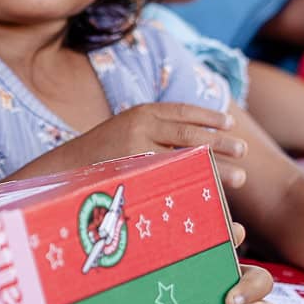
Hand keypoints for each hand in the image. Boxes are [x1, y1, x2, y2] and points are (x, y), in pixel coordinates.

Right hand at [44, 104, 247, 187]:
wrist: (59, 171)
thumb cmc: (93, 157)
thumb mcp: (121, 133)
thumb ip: (148, 132)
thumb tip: (182, 140)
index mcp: (139, 113)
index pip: (180, 111)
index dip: (207, 116)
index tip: (228, 123)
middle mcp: (141, 127)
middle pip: (191, 134)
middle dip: (221, 143)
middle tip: (244, 151)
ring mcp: (138, 150)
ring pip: (188, 158)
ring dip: (217, 166)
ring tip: (240, 176)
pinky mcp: (135, 173)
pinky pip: (172, 178)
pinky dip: (194, 184)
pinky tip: (210, 192)